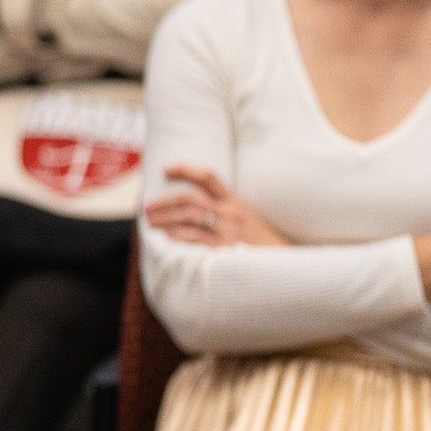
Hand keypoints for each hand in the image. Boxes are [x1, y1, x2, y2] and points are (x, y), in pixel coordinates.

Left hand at [144, 165, 288, 247]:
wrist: (283, 262)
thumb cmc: (257, 240)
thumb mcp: (243, 216)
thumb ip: (221, 207)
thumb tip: (187, 205)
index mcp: (234, 201)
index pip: (207, 176)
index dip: (185, 169)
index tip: (165, 170)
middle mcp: (231, 212)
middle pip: (190, 198)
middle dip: (165, 202)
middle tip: (147, 207)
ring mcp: (228, 230)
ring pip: (190, 216)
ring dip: (166, 218)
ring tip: (151, 222)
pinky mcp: (227, 248)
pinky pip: (198, 238)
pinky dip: (180, 235)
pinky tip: (168, 235)